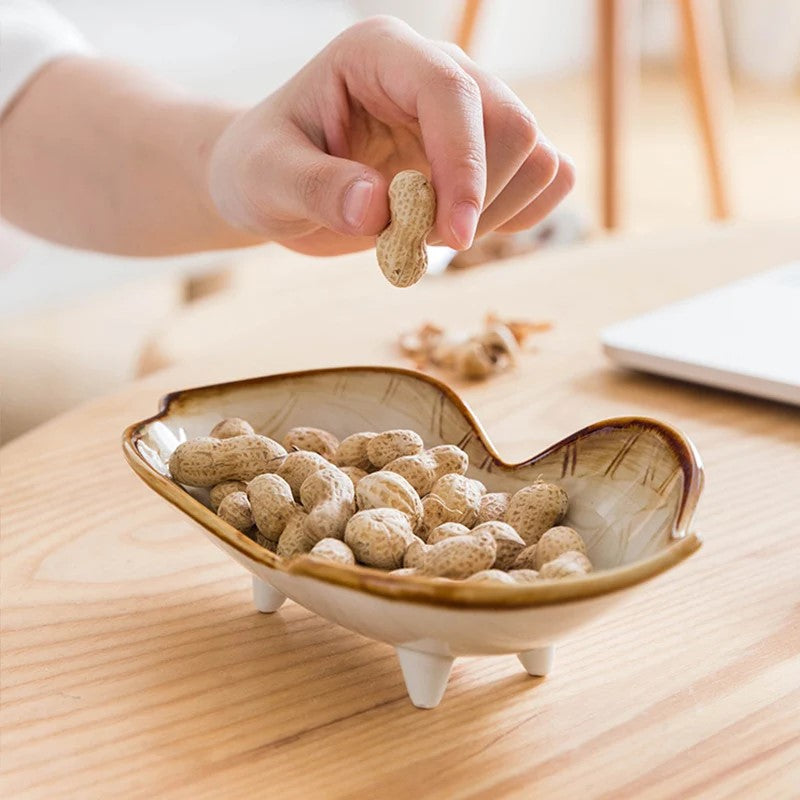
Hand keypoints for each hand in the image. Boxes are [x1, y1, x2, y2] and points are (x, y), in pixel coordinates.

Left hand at [209, 16, 574, 255]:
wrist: (279, 184)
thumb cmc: (263, 170)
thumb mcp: (266, 180)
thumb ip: (314, 188)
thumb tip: (377, 208)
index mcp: (381, 55)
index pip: (452, 92)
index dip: (463, 167)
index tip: (452, 237)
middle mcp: (435, 72)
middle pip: (513, 124)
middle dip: (478, 198)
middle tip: (418, 240)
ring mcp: (467, 112)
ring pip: (538, 155)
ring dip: (497, 213)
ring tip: (428, 234)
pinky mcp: (481, 152)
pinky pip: (542, 178)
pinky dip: (515, 216)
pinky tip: (457, 231)